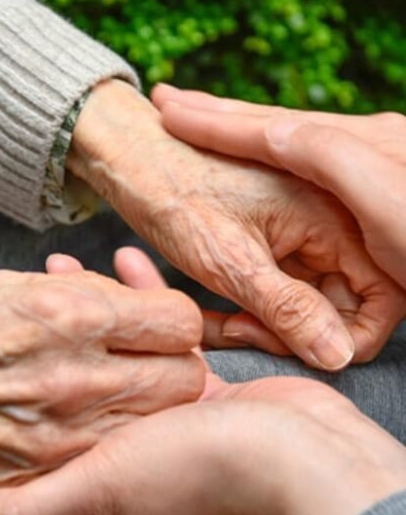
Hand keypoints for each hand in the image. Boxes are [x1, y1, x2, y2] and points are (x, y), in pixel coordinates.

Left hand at [0, 251, 405, 514]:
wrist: (298, 458)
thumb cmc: (197, 477)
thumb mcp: (102, 491)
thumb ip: (27, 511)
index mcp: (97, 486)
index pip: (40, 433)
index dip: (18, 386)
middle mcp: (128, 454)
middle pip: (77, 386)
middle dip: (52, 334)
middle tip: (32, 285)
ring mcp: (164, 420)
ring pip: (115, 356)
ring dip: (94, 311)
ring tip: (68, 266)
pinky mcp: (199, 391)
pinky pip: (159, 343)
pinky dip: (144, 305)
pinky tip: (128, 265)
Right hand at [0, 269, 203, 489]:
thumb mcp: (13, 284)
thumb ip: (83, 295)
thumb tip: (125, 303)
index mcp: (69, 315)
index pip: (178, 322)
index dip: (171, 318)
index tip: (156, 320)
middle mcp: (75, 378)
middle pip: (184, 379)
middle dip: (173, 362)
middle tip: (146, 353)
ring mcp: (60, 435)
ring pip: (154, 422)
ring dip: (147, 401)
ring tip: (112, 382)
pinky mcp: (40, 472)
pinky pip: (107, 452)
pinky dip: (107, 433)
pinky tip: (78, 413)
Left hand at [67, 80, 405, 368]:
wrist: (136, 160)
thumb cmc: (176, 196)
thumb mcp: (230, 261)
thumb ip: (285, 308)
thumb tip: (335, 354)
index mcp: (335, 219)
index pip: (378, 299)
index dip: (341, 335)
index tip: (285, 343)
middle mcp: (330, 224)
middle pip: (343, 304)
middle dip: (295, 332)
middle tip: (241, 334)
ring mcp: (303, 235)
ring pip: (308, 303)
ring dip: (269, 325)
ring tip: (222, 326)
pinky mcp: (277, 244)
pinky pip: (283, 291)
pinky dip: (255, 310)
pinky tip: (220, 314)